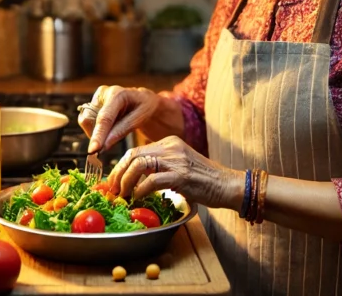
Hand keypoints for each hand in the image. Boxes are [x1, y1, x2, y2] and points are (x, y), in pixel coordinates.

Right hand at [78, 85, 160, 152]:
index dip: (98, 135)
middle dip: (97, 135)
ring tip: (115, 129)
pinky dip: (97, 130)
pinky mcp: (91, 104)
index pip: (104, 118)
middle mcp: (103, 93)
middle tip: (110, 142)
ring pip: (86, 122)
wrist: (143, 101)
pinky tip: (110, 128)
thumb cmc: (144, 108)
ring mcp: (96, 98)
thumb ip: (121, 131)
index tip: (93, 150)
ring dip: (97, 133)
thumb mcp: (140, 119)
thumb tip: (104, 146)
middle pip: (89, 120)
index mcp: (117, 94)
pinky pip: (87, 123)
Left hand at [108, 135, 242, 209]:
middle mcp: (171, 147)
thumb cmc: (204, 181)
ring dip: (126, 182)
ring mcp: (176, 160)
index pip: (135, 150)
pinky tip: (139, 198)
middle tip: (113, 191)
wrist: (228, 185)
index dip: (120, 167)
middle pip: (133, 155)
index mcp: (169, 143)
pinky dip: (141, 190)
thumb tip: (134, 180)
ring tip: (124, 196)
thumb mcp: (179, 166)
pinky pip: (153, 180)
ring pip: (139, 164)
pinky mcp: (182, 175)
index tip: (113, 182)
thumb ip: (160, 167)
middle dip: (118, 174)